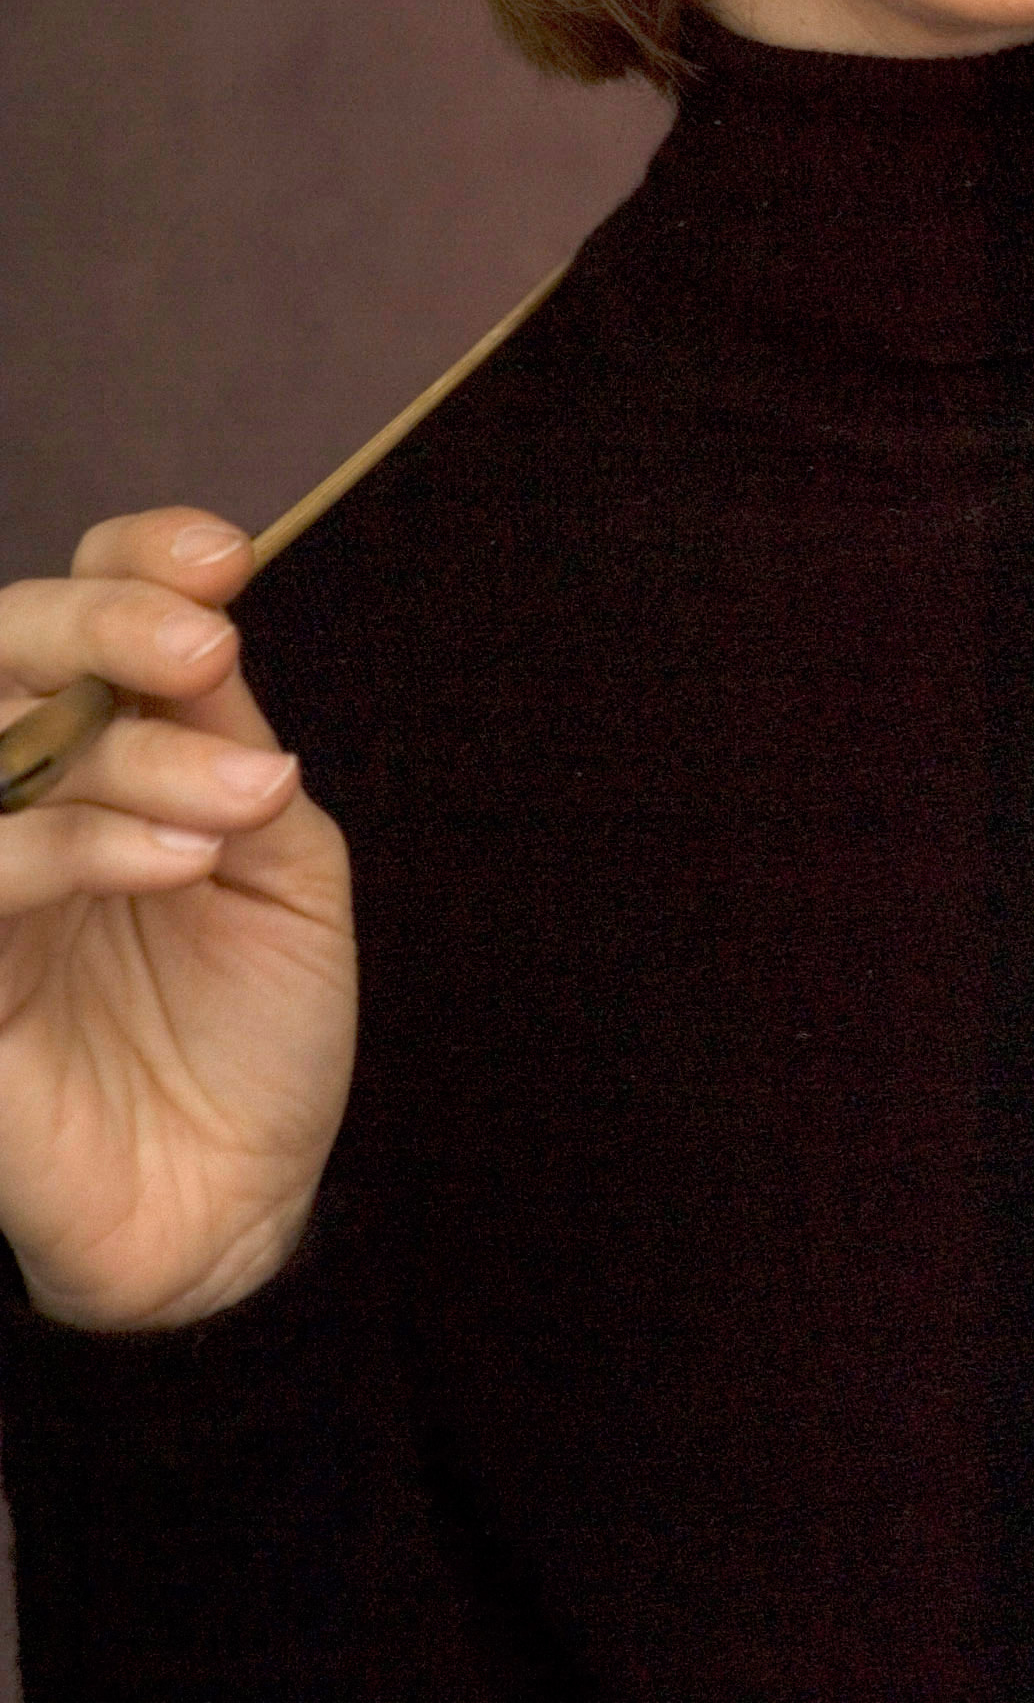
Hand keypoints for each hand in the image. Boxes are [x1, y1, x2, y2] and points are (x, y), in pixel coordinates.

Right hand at [0, 509, 354, 1329]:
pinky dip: (80, 844)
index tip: (226, 558)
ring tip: (242, 799)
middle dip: (105, 621)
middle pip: (0, 645)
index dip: (132, 557)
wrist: (238, 1205)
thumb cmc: (254, 1026)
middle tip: (207, 645)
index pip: (77, 604)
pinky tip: (180, 856)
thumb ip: (230, 744)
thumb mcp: (277, 858)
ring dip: (126, 751)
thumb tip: (206, 625)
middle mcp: (15, 794)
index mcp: (97, 746)